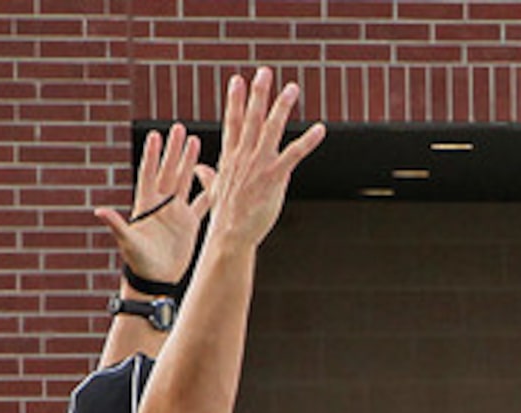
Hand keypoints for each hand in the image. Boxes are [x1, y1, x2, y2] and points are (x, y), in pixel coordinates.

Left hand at [97, 123, 211, 289]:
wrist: (155, 279)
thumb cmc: (138, 261)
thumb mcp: (127, 241)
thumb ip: (116, 224)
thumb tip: (100, 211)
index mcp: (146, 204)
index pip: (149, 173)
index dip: (152, 155)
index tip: (155, 135)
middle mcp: (161, 204)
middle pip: (168, 171)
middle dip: (173, 150)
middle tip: (179, 128)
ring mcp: (175, 212)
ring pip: (183, 180)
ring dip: (189, 162)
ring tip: (194, 141)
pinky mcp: (188, 223)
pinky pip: (200, 203)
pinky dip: (208, 190)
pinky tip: (216, 177)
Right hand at [198, 68, 326, 260]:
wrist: (231, 234)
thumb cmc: (226, 216)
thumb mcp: (215, 190)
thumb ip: (209, 176)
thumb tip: (200, 169)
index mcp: (230, 157)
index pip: (232, 122)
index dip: (235, 100)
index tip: (236, 80)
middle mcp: (243, 156)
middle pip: (251, 118)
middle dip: (258, 93)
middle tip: (264, 72)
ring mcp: (259, 164)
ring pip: (271, 129)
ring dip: (282, 106)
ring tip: (292, 88)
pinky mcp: (274, 177)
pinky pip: (294, 154)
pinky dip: (308, 141)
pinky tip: (320, 129)